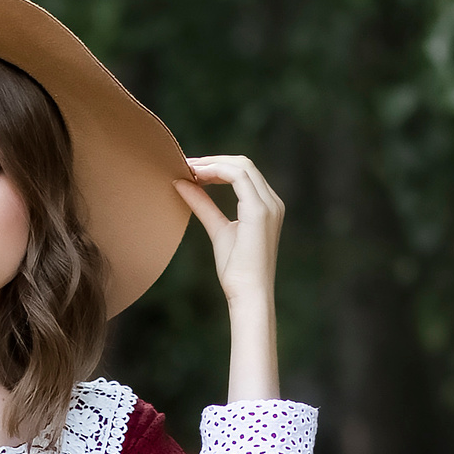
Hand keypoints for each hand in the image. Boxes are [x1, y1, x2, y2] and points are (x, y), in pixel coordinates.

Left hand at [176, 155, 283, 311]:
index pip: (243, 173)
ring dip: (212, 163)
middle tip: (184, 164)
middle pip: (243, 164)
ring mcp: (268, 205)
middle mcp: (272, 202)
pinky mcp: (260, 211)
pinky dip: (215, 171)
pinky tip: (195, 176)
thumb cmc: (236, 269)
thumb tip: (182, 184)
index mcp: (266, 206)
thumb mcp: (218, 230)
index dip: (215, 166)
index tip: (190, 169)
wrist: (249, 292)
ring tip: (187, 168)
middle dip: (212, 160)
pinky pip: (238, 177)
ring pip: (242, 166)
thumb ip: (203, 205)